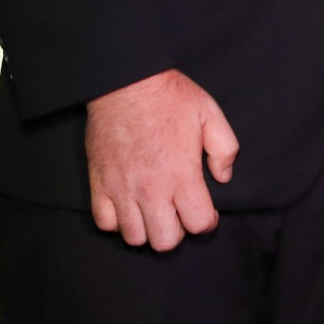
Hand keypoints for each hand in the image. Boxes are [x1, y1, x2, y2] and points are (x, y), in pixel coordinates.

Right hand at [85, 68, 238, 250]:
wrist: (124, 82)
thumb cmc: (170, 98)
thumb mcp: (210, 114)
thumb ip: (224, 149)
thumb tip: (223, 177)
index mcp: (182, 174)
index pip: (199, 224)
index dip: (207, 221)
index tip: (205, 210)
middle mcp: (151, 188)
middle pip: (165, 241)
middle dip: (178, 232)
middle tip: (178, 213)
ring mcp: (121, 189)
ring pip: (134, 237)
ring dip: (147, 229)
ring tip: (154, 211)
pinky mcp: (99, 184)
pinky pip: (105, 222)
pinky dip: (117, 221)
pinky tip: (128, 206)